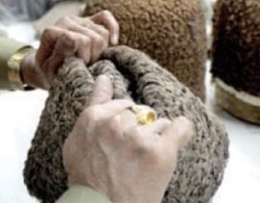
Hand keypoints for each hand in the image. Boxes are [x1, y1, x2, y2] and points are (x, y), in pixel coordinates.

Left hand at [22, 11, 118, 89]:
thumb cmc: (51, 71)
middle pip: (94, 38)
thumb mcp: (51, 70)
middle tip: (84, 66)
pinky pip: (106, 16)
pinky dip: (113, 29)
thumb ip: (60, 54)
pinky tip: (113, 43)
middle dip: (92, 56)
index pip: (79, 40)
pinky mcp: (89, 19)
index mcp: (51, 32)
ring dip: (101, 51)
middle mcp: (65, 21)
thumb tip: (72, 37)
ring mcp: (78, 19)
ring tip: (90, 60)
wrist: (50, 67)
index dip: (82, 57)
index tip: (76, 66)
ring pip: (103, 32)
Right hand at [62, 75, 194, 202]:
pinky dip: (182, 133)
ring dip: (156, 140)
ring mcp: (139, 137)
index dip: (125, 124)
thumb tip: (104, 78)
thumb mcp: (77, 141)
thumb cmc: (88, 180)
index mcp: (94, 118)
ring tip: (144, 163)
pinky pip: (181, 127)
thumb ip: (93, 106)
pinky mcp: (160, 152)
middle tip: (130, 157)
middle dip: (139, 130)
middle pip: (141, 113)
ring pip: (160, 123)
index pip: (123, 104)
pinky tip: (175, 142)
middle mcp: (116, 124)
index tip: (122, 143)